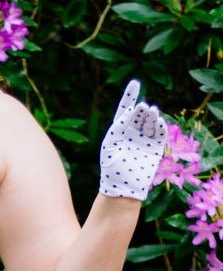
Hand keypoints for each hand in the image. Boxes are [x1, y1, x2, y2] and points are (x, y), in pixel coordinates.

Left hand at [99, 80, 165, 200]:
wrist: (122, 188)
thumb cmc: (111, 168)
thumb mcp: (110, 144)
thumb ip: (118, 126)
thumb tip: (130, 110)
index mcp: (119, 132)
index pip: (125, 110)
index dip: (130, 96)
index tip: (135, 83)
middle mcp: (132, 134)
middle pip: (140, 116)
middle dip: (142, 110)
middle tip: (143, 108)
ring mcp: (144, 141)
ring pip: (150, 123)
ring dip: (152, 116)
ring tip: (152, 112)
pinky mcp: (154, 149)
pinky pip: (159, 134)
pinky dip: (161, 127)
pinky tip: (159, 122)